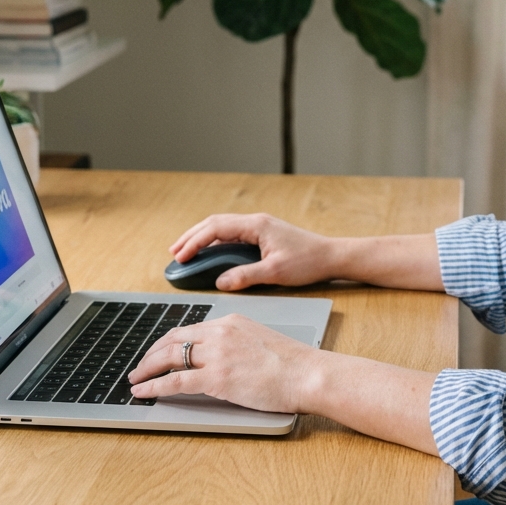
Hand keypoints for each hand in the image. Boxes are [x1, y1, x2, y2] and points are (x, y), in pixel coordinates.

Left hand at [127, 314, 316, 412]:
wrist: (308, 373)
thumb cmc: (293, 364)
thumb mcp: (260, 341)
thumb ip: (237, 344)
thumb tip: (223, 359)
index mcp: (231, 321)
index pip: (190, 329)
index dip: (168, 342)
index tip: (158, 352)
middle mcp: (220, 333)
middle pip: (173, 339)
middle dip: (151, 353)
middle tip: (139, 366)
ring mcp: (217, 355)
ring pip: (169, 357)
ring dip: (147, 369)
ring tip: (135, 379)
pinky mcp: (217, 378)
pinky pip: (175, 381)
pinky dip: (154, 387)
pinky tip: (144, 392)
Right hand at [169, 213, 339, 290]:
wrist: (331, 257)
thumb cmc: (308, 261)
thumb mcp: (275, 273)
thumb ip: (245, 276)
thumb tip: (220, 282)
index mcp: (256, 225)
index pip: (216, 228)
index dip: (194, 242)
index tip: (180, 256)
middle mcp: (255, 222)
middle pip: (215, 223)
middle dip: (192, 236)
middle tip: (174, 252)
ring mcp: (259, 228)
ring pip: (222, 228)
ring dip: (203, 238)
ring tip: (185, 252)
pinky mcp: (263, 236)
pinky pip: (232, 235)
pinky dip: (216, 243)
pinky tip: (209, 255)